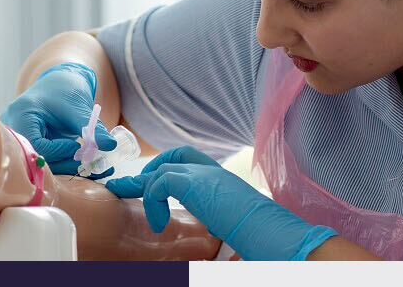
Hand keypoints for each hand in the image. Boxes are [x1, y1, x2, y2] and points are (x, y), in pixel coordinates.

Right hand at [2, 63, 117, 178]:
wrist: (58, 85)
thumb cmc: (64, 90)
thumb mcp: (79, 108)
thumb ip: (92, 127)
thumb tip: (110, 144)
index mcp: (21, 114)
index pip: (36, 144)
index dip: (58, 150)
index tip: (76, 147)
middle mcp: (14, 129)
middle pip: (37, 157)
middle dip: (65, 163)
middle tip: (90, 165)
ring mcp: (20, 140)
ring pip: (42, 162)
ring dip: (67, 166)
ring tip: (92, 165)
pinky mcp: (30, 147)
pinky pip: (46, 160)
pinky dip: (65, 162)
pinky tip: (83, 162)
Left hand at [105, 146, 337, 260]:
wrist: (272, 232)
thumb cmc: (261, 235)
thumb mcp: (234, 225)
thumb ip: (219, 223)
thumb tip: (213, 247)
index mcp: (224, 181)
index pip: (194, 160)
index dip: (173, 168)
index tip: (157, 185)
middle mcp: (215, 173)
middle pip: (178, 155)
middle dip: (153, 167)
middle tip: (133, 185)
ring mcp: (205, 175)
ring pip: (164, 168)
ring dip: (144, 185)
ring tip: (131, 201)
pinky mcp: (194, 183)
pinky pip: (159, 182)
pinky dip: (152, 200)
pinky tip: (157, 224)